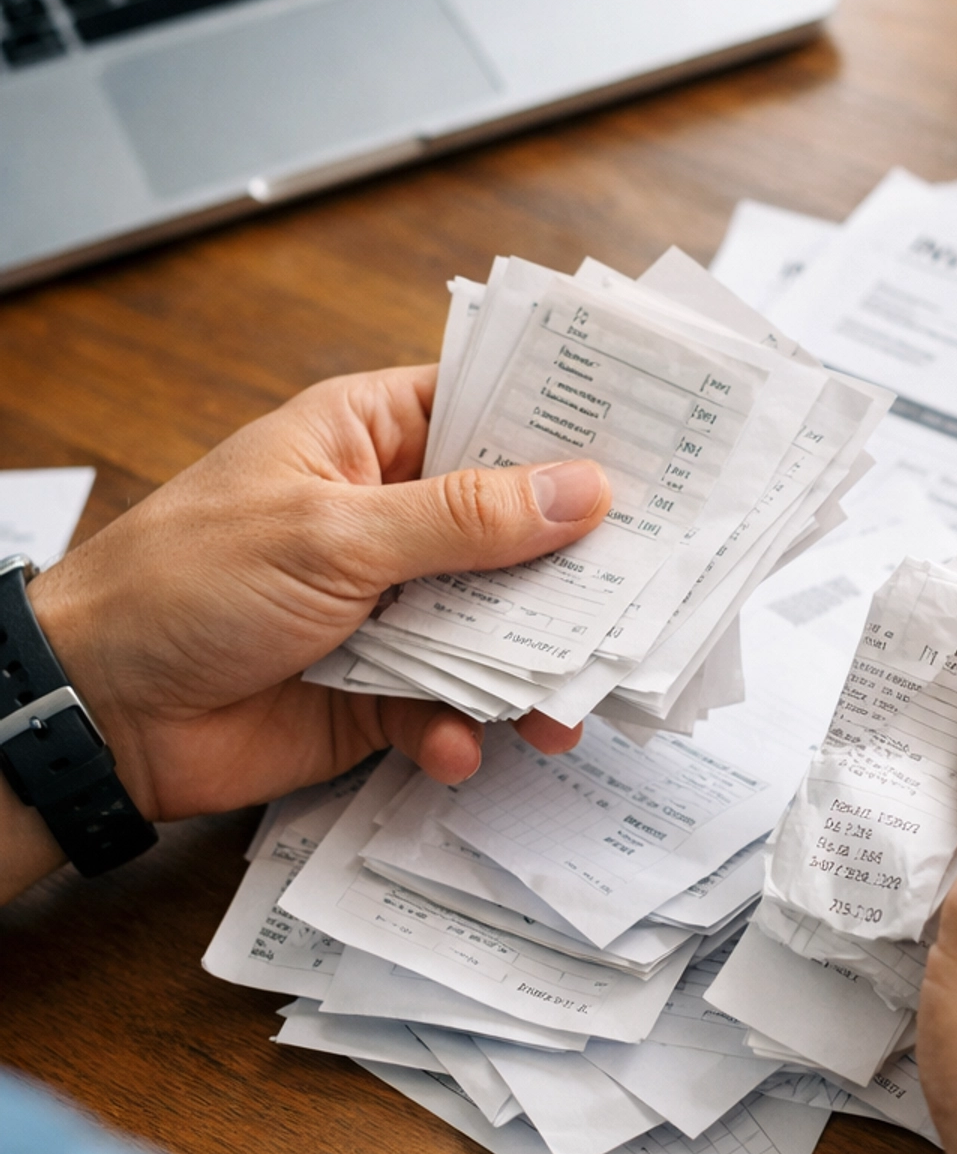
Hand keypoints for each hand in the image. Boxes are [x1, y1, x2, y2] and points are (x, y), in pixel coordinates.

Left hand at [3, 366, 609, 897]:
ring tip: (571, 706)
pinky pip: (453, 703)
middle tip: (652, 591)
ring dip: (533, 665)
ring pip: (497, 625)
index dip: (569, 426)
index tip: (658, 446)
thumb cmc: (186, 584)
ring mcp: (387, 604)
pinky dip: (462, 727)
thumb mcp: (334, 533)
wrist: (101, 712)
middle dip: (576, 566)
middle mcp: (388, 515)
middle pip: (515, 528)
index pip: (490, 409)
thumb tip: (581, 490)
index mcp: (368, 437)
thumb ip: (465, 519)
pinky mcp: (378, 690)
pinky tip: (455, 744)